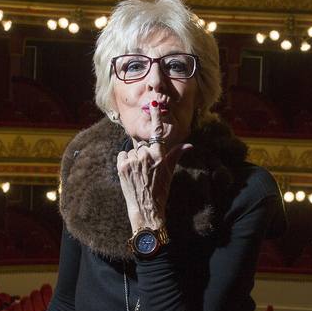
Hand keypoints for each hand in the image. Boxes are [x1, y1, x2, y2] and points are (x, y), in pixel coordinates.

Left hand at [117, 104, 190, 231]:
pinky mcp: (121, 166)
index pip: (157, 132)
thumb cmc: (160, 190)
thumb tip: (189, 144)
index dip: (156, 116)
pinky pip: (123, 154)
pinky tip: (131, 172)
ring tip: (139, 172)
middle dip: (144, 153)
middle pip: (143, 144)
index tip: (153, 102)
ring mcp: (132, 160)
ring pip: (132, 150)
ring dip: (134, 158)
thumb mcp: (169, 171)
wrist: (146, 208)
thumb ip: (176, 154)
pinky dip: (125, 161)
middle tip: (148, 168)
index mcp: (159, 155)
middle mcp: (145, 155)